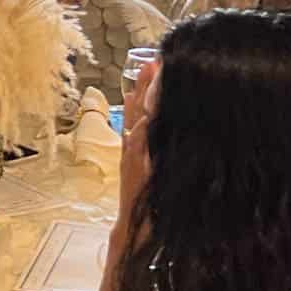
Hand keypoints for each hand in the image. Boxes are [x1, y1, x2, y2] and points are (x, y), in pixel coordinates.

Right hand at [119, 58, 157, 222]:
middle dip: (142, 85)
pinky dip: (138, 135)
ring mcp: (132, 159)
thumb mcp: (148, 168)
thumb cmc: (145, 198)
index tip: (154, 63)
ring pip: (134, 124)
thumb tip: (158, 125)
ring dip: (139, 101)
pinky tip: (144, 121)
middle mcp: (131, 148)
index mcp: (136, 144)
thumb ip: (150, 146)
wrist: (135, 229)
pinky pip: (135, 150)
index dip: (144, 86)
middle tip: (150, 62)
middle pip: (135, 110)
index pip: (139, 109)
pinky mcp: (135, 173)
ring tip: (146, 79)